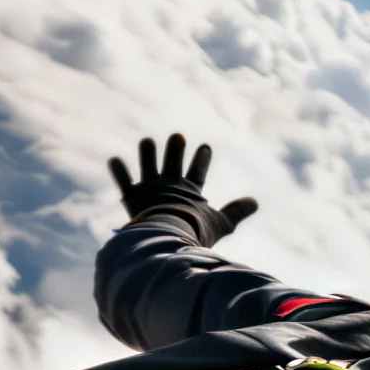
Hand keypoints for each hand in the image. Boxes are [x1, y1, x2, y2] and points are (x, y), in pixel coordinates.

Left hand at [108, 132, 257, 244]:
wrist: (169, 233)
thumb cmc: (196, 231)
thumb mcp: (221, 223)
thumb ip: (236, 212)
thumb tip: (255, 202)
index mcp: (189, 190)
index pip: (197, 171)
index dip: (201, 159)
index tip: (205, 146)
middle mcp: (169, 184)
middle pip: (172, 162)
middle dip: (175, 149)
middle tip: (177, 136)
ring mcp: (149, 189)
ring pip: (148, 166)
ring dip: (148, 153)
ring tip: (147, 142)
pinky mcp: (132, 196)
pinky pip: (124, 181)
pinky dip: (119, 171)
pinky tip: (114, 160)